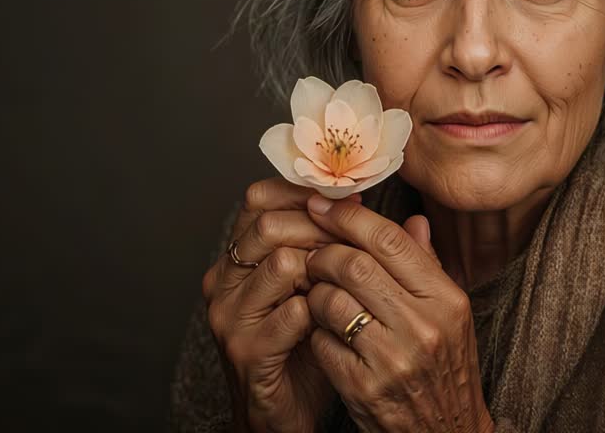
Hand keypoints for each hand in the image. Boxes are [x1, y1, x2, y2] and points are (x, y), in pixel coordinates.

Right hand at [200, 178, 360, 432]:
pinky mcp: (246, 350)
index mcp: (237, 258)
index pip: (259, 200)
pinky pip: (292, 313)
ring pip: (281, 263)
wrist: (282, 411)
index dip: (304, 193)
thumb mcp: (321, 286)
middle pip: (270, 225)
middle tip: (356, 241)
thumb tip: (380, 205)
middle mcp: (224, 281)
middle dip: (322, 228)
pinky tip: (337, 319)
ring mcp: (230, 316)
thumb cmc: (304, 345)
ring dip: (324, 268)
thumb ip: (341, 244)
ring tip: (348, 282)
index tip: (347, 199)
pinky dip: (323, 310)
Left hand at [301, 195, 494, 432]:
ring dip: (314, 292)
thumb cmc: (446, 369)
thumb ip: (428, 266)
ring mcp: (393, 359)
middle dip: (323, 253)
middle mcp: (423, 326)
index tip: (324, 206)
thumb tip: (413, 220)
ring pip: (331, 301)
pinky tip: (323, 331)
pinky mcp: (364, 388)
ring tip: (318, 294)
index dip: (350, 218)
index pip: (391, 240)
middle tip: (313, 254)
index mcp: (446, 300)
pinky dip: (315, 331)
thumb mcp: (450, 316)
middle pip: (354, 264)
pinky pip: (322, 342)